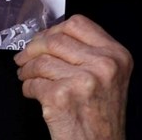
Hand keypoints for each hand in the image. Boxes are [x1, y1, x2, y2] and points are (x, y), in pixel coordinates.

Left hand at [14, 15, 131, 139]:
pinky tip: (33, 92)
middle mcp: (104, 65)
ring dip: (27, 69)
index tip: (43, 38)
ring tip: (27, 76)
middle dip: (32, 48)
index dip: (53, 30)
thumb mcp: (110, 77)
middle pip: (55, 40)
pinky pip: (33, 83)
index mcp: (117, 55)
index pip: (77, 24)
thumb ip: (90, 52)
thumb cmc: (102, 118)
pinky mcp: (62, 97)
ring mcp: (83, 80)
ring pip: (40, 61)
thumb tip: (52, 36)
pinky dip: (28, 88)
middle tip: (24, 57)